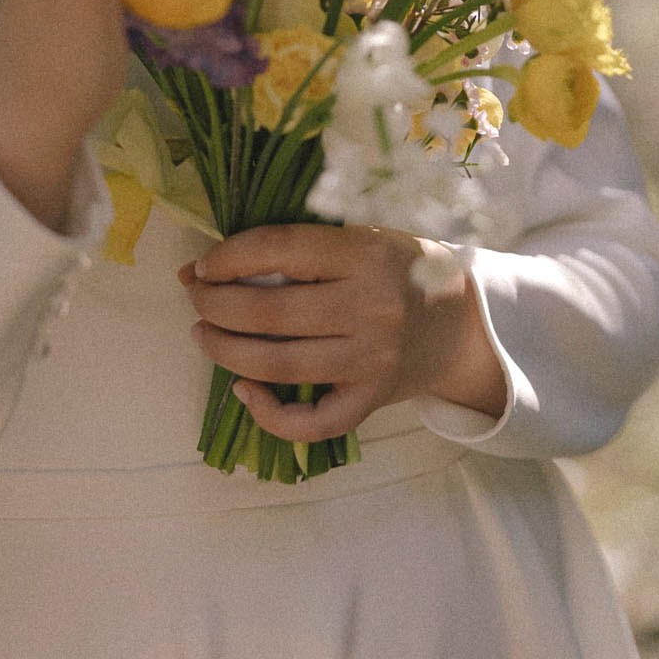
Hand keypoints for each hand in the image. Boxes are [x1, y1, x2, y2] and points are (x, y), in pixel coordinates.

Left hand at [179, 224, 506, 440]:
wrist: (462, 323)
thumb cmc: (400, 270)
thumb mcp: (363, 237)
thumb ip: (299, 246)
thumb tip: (209, 266)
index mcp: (367, 253)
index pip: (280, 249)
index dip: (228, 257)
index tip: (203, 265)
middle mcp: (371, 307)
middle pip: (268, 312)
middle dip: (214, 304)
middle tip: (196, 298)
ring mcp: (371, 359)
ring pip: (278, 365)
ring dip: (224, 350)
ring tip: (202, 334)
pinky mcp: (372, 399)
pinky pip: (312, 421)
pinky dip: (268, 414)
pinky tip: (243, 390)